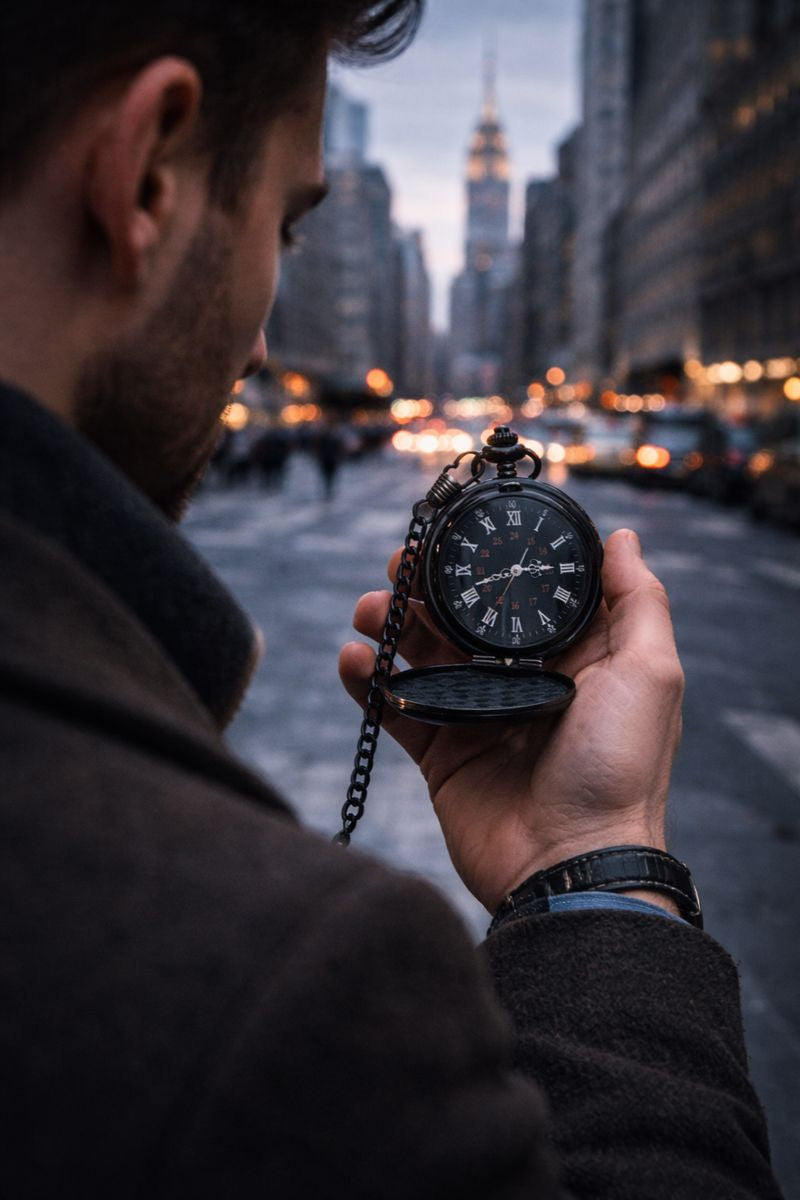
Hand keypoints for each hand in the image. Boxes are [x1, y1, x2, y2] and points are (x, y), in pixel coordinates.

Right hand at [339, 529, 683, 912]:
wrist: (571, 866)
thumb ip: (638, 601)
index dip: (490, 560)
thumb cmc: (619, 769)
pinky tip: (352, 659)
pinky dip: (369, 682)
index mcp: (575, 658)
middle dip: (428, 588)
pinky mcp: (443, 755)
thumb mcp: (649, 674)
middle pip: (464, 619)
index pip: (524, 593)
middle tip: (398, 566)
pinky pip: (397, 708)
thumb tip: (621, 537)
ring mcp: (479, 717)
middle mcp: (525, 681)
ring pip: (423, 657)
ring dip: (390, 626)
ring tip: (368, 611)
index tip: (457, 532)